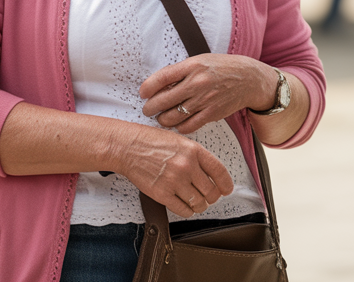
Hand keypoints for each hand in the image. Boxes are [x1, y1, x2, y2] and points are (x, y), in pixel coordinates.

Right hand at [118, 123, 234, 218]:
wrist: (127, 147)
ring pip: (198, 203)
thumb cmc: (151, 141)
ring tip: (196, 203)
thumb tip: (210, 174)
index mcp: (194, 150)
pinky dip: (187, 211)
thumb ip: (196, 156)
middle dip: (212, 197)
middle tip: (208, 198)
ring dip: (200, 206)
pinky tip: (185, 206)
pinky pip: (183, 210)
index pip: (219, 171)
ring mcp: (175, 181)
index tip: (226, 190)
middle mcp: (187, 166)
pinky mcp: (162, 194)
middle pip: (211, 191)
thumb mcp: (179, 141)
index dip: (226, 184)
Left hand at [140, 54, 273, 134]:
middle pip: (163, 101)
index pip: (161, 78)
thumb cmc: (222, 68)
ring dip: (163, 119)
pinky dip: (179, 127)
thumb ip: (180, 71)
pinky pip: (188, 126)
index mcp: (192, 66)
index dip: (147, 88)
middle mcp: (197, 83)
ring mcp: (204, 100)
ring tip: (162, 117)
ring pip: (173, 117)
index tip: (142, 93)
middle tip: (148, 109)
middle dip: (150, 108)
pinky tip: (178, 123)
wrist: (249, 78)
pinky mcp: (211, 114)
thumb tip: (157, 84)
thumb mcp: (200, 61)